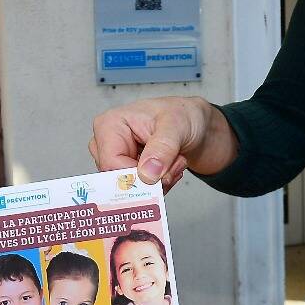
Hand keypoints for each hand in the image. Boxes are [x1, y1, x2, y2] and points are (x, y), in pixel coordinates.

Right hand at [87, 98, 214, 186]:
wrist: (196, 124)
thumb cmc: (183, 115)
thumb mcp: (177, 125)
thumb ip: (162, 148)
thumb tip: (147, 174)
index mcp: (110, 124)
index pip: (111, 163)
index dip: (136, 176)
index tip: (162, 175)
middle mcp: (108, 142)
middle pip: (119, 179)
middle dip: (152, 179)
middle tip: (174, 165)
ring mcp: (118, 158)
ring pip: (132, 187)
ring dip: (160, 182)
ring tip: (176, 161)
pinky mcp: (129, 170)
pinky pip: (140, 190)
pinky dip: (161, 184)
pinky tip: (171, 168)